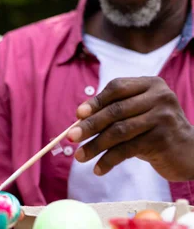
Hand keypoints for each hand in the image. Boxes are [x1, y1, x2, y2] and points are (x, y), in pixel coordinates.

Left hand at [68, 77, 193, 180]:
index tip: (78, 114)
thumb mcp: (138, 114)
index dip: (96, 101)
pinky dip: (109, 160)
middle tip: (71, 137)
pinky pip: (128, 150)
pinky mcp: (163, 139)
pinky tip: (98, 168)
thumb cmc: (155, 130)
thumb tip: (79, 119)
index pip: (117, 88)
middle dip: (90, 125)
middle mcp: (159, 97)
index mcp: (150, 84)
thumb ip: (115, 111)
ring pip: (119, 131)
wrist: (190, 152)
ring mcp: (163, 118)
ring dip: (95, 145)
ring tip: (79, 156)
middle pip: (116, 110)